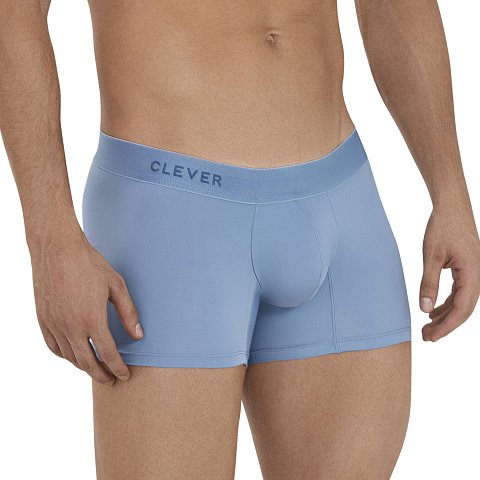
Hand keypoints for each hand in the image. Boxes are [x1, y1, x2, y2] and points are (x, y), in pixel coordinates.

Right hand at [30, 229, 142, 384]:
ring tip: (95, 369)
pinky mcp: (42, 319)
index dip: (118, 368)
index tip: (125, 376)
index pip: (108, 354)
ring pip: (69, 357)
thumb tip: (138, 335)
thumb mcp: (116, 285)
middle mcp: (71, 326)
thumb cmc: (89, 264)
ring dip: (84, 367)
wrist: (57, 249)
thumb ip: (128, 312)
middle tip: (111, 380)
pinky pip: (53, 347)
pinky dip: (65, 356)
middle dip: (101, 375)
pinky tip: (73, 355)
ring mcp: (54, 324)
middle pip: (87, 362)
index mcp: (92, 319)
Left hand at [420, 206, 479, 340]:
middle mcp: (479, 276)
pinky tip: (434, 311)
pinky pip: (460, 293)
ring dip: (446, 316)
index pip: (462, 309)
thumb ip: (428, 283)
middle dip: (445, 325)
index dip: (446, 326)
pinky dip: (447, 303)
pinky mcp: (468, 270)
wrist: (452, 209)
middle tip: (425, 336)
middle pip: (464, 310)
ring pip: (463, 302)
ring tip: (427, 327)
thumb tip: (425, 309)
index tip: (431, 337)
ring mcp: (475, 274)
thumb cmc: (442, 228)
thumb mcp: (431, 256)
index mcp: (473, 274)